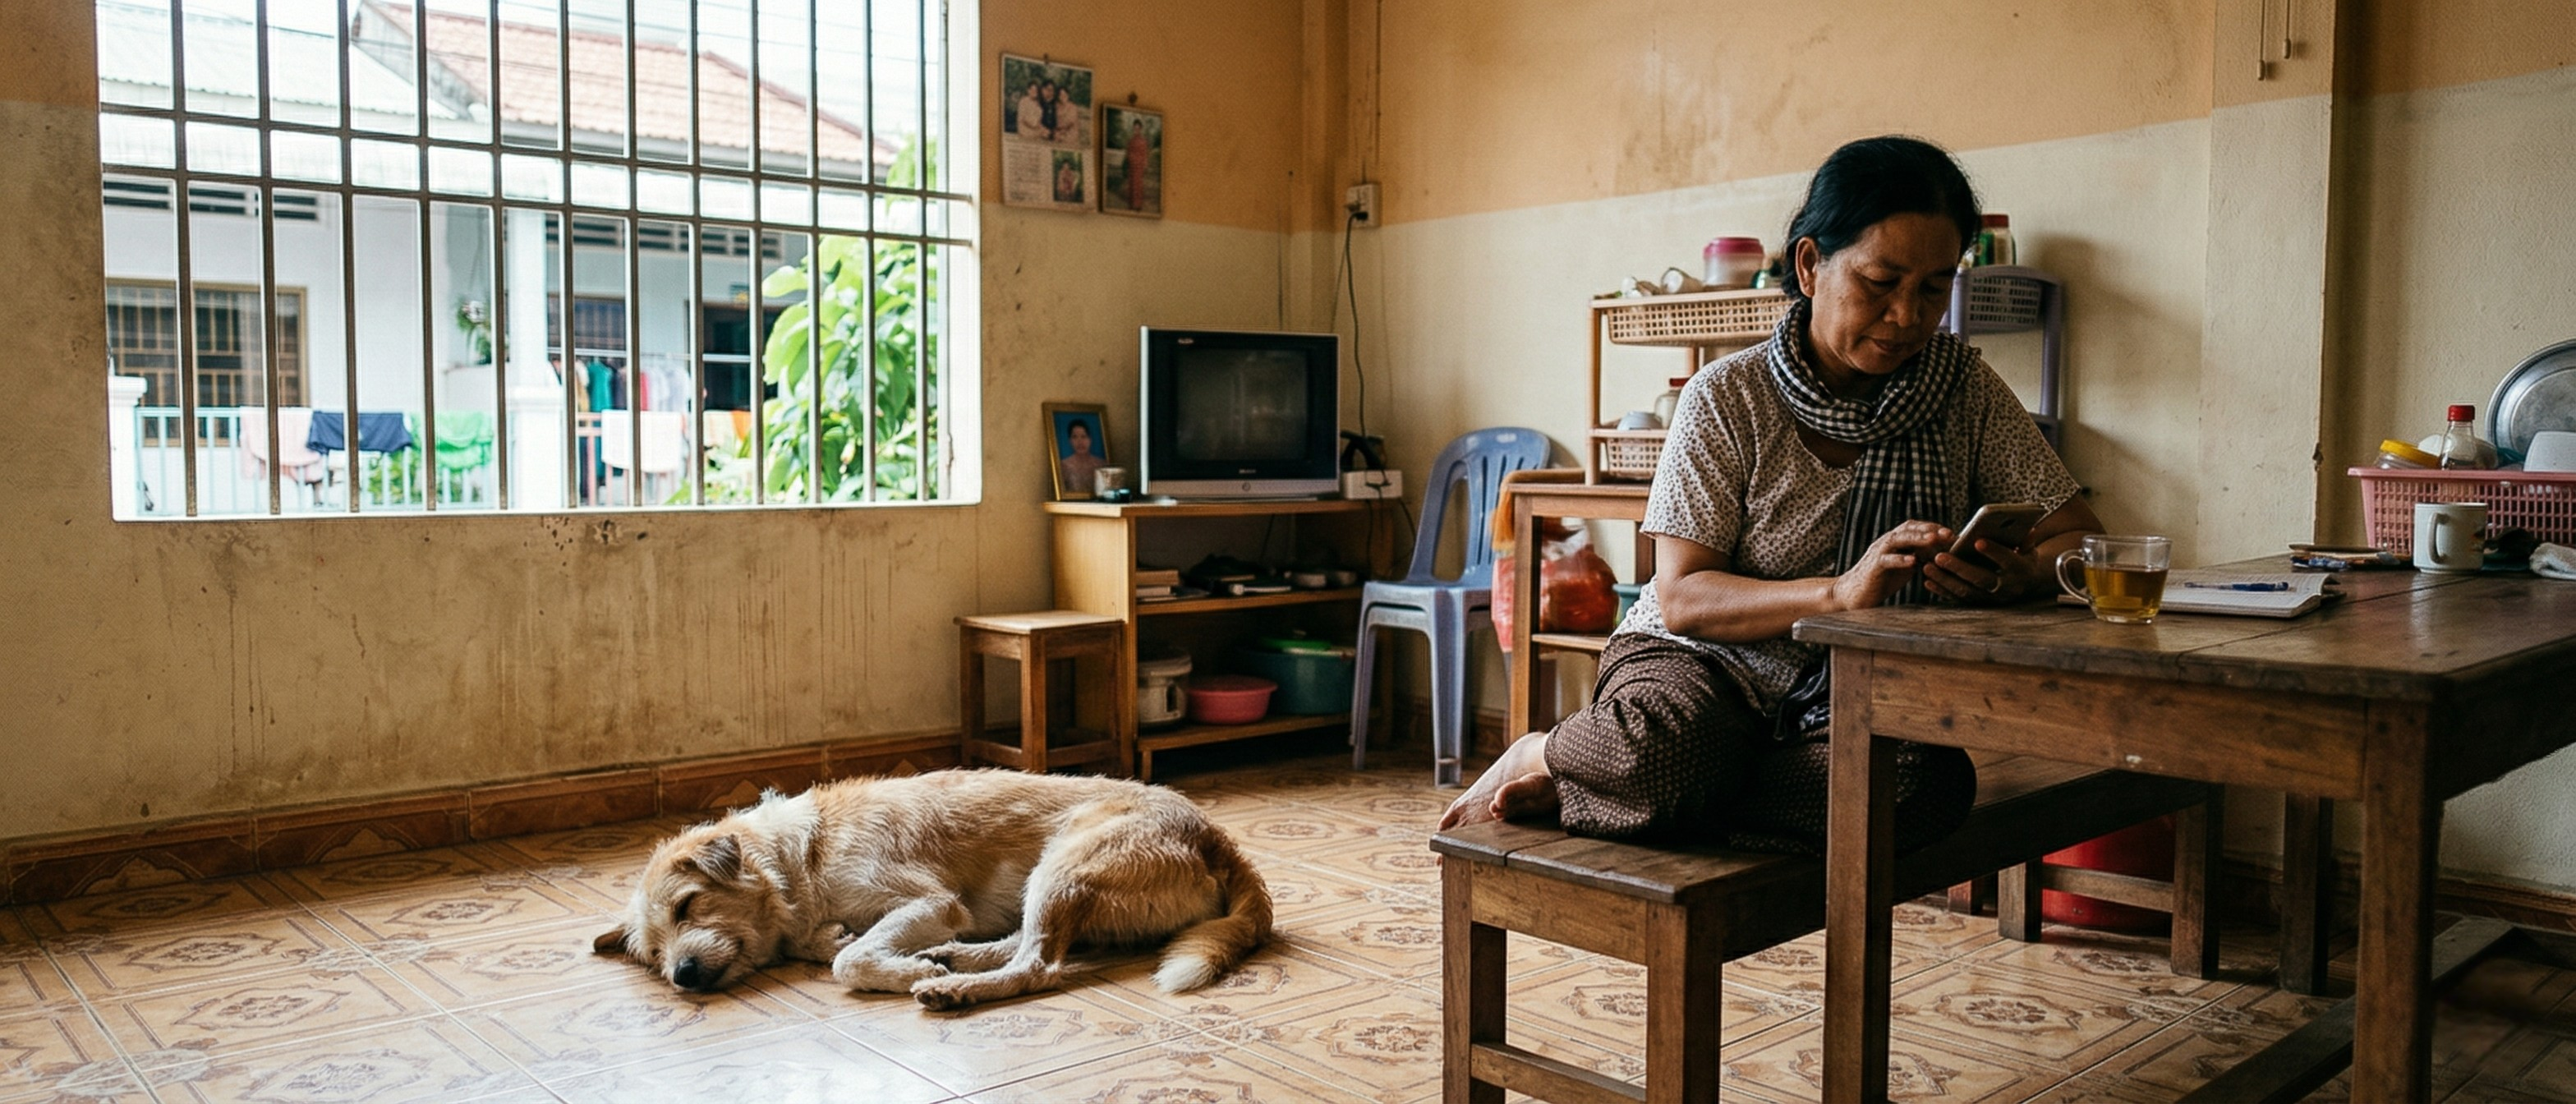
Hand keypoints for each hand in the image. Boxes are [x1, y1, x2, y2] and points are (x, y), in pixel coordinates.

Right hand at [1830, 520, 1952, 610]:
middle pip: (1908, 529)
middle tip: (1949, 534)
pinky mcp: (1872, 568)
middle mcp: (1886, 543)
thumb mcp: (1904, 567)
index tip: (1954, 533)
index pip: (1916, 528)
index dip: (1934, 528)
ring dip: (1917, 538)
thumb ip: (1919, 557)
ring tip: (1933, 540)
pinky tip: (1913, 561)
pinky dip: (1900, 559)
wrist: (1851, 595)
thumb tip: (1943, 553)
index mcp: (1895, 542)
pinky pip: (1886, 560)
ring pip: (1898, 539)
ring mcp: (1878, 553)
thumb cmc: (1880, 581)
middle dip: (1929, 529)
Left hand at [1923, 539, 2042, 603]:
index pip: (2007, 560)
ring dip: (1945, 580)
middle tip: (1939, 557)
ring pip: (1967, 591)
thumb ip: (2025, 540)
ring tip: (1927, 567)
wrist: (2026, 582)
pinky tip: (1928, 581)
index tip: (1977, 541)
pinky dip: (1943, 591)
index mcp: (2020, 570)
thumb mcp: (2029, 547)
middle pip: (1982, 579)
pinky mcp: (1980, 603)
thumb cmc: (2023, 556)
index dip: (1994, 551)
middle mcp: (2006, 587)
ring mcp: (1992, 598)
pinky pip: (1959, 599)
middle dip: (1959, 568)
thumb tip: (2026, 529)